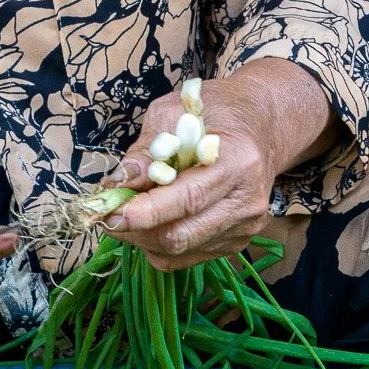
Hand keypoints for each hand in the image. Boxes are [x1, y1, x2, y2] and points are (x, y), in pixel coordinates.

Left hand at [103, 60, 334, 271]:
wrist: (262, 126)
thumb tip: (118, 182)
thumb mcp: (176, 111)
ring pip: (179, 251)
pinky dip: (157, 245)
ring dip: (142, 238)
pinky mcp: (237, 242)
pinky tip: (151, 223)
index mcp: (238, 162)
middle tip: (106, 214)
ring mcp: (245, 227)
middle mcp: (246, 202)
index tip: (110, 213)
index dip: (146, 211)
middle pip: (181, 235)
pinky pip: (186, 258)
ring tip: (127, 214)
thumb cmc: (217, 111)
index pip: (188, 199)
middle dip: (136, 230)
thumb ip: (148, 148)